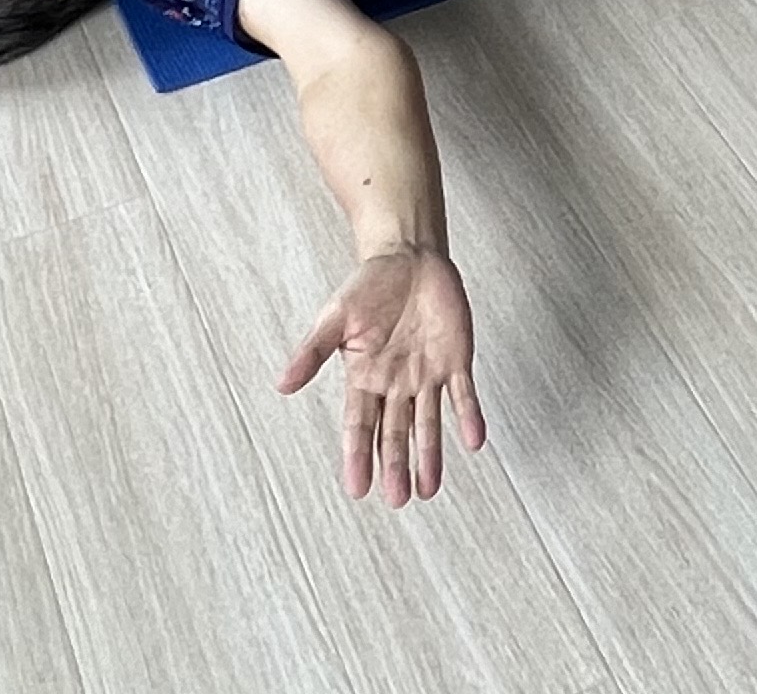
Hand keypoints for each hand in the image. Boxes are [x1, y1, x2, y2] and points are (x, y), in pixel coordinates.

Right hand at [278, 245, 485, 504]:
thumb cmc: (368, 288)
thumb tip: (282, 384)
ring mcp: (427, 375)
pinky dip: (468, 416)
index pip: (359, 426)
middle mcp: (395, 385)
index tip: (357, 489)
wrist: (409, 258)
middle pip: (394, 432)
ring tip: (428, 489)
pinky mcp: (455, 360)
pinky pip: (463, 394)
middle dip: (395, 465)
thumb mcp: (334, 318)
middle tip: (397, 499)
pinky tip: (473, 440)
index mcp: (364, 378)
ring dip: (429, 454)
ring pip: (428, 423)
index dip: (358, 456)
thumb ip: (312, 352)